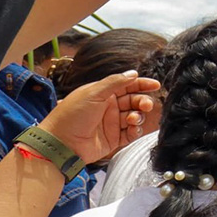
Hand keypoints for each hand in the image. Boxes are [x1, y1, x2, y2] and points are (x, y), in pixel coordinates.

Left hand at [38, 71, 160, 163]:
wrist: (60, 143)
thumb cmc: (71, 116)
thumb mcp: (92, 93)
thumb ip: (115, 82)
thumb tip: (133, 73)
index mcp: (102, 94)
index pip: (126, 86)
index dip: (141, 84)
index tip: (155, 85)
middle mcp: (108, 108)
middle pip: (133, 101)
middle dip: (142, 102)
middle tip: (146, 105)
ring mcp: (111, 124)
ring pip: (134, 117)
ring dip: (138, 116)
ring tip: (133, 119)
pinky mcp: (113, 139)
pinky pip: (130, 134)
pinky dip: (135, 131)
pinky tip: (133, 129)